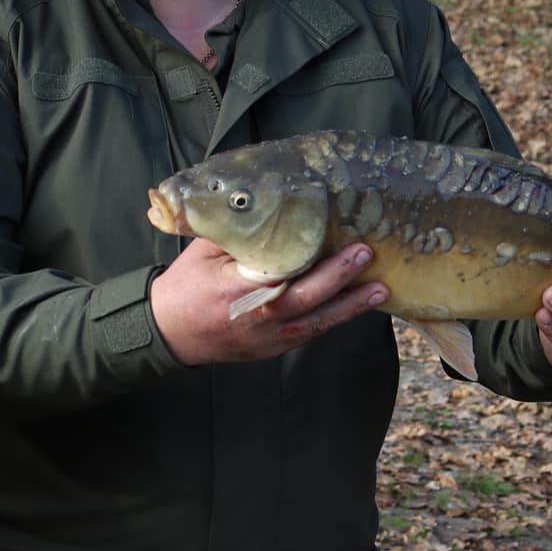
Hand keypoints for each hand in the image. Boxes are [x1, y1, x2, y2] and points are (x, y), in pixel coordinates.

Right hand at [151, 240, 387, 364]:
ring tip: (380, 290)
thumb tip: (265, 202)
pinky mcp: (274, 348)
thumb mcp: (203, 251)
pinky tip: (357, 305)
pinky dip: (334, 319)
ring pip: (315, 322)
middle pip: (304, 299)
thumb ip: (235, 233)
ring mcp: (267, 338)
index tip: (334, 239)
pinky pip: (310, 333)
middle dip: (338, 278)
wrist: (171, 332)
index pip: (279, 272)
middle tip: (365, 255)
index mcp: (234, 289)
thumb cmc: (187, 284)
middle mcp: (256, 317)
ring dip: (350, 307)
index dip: (309, 258)